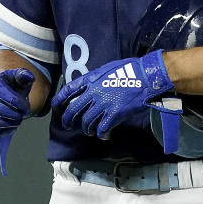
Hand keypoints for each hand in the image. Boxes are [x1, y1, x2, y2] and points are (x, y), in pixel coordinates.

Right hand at [0, 68, 34, 136]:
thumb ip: (25, 75)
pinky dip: (7, 131)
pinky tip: (14, 125)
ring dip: (12, 123)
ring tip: (20, 119)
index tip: (27, 107)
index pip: (2, 93)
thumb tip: (30, 77)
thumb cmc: (14, 83)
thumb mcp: (20, 76)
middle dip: (15, 114)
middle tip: (25, 114)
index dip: (16, 102)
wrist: (6, 89)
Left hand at [52, 50, 174, 139]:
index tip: (56, 107)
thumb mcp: (109, 68)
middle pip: (73, 110)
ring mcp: (103, 104)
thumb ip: (97, 78)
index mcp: (92, 79)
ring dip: (87, 129)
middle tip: (68, 126)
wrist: (147, 76)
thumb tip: (91, 85)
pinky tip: (105, 135)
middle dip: (68, 120)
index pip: (68, 90)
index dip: (59, 99)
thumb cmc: (132, 69)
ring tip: (90, 131)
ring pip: (87, 122)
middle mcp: (94, 92)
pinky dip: (102, 134)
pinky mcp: (114, 114)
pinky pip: (102, 129)